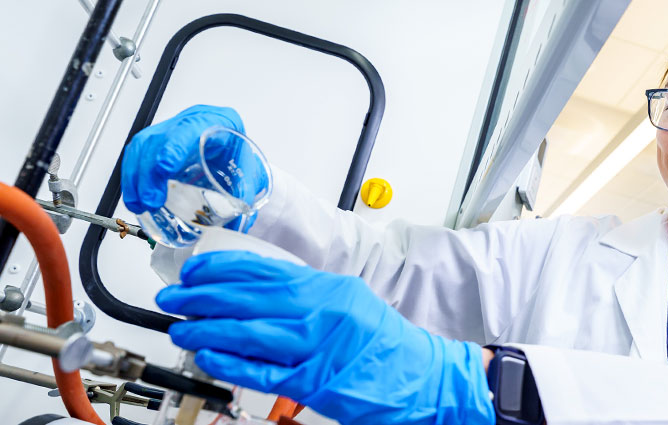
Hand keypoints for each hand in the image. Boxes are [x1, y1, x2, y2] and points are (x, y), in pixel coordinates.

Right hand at [121, 105, 265, 230]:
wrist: (230, 139)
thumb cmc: (237, 150)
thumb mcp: (248, 169)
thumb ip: (244, 196)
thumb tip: (239, 227)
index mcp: (214, 122)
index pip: (189, 129)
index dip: (174, 148)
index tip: (165, 168)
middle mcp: (188, 121)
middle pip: (158, 140)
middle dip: (149, 172)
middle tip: (150, 200)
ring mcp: (169, 128)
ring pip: (142, 147)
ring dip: (136, 178)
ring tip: (139, 204)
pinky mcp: (156, 140)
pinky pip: (136, 155)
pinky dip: (132, 177)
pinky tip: (135, 196)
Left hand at [155, 251, 495, 424]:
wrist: (421, 375)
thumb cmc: (384, 342)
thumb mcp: (348, 300)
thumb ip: (306, 295)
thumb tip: (256, 292)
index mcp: (325, 287)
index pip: (262, 270)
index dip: (221, 269)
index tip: (194, 270)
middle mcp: (319, 311)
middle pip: (248, 298)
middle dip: (202, 297)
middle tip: (172, 297)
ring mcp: (315, 346)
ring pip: (248, 332)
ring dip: (207, 330)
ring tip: (180, 328)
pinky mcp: (313, 380)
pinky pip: (262, 371)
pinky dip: (231, 364)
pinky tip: (208, 358)